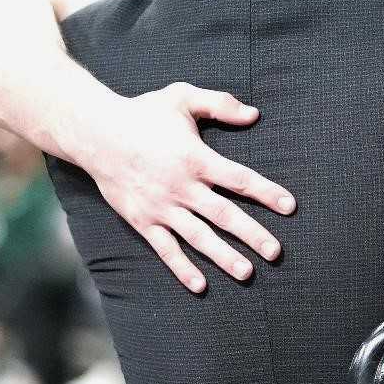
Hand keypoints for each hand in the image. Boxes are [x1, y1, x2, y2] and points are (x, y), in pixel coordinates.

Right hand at [81, 82, 295, 291]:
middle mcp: (182, 187)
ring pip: (198, 237)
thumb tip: (254, 114)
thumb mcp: (182, 97)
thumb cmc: (143, 113)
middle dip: (253, 234)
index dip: (266, 193)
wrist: (93, 133)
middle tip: (276, 252)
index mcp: (196, 158)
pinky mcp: (142, 220)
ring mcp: (161, 207)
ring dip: (223, 256)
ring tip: (247, 273)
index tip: (290, 206)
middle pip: (224, 215)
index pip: (239, 178)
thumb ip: (219, 104)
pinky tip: (200, 285)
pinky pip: (165, 248)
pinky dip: (182, 268)